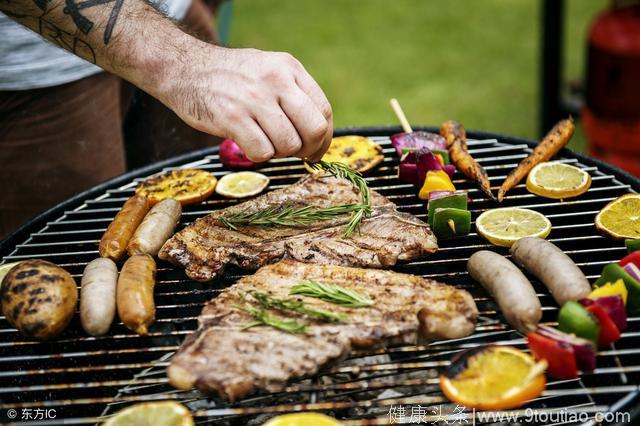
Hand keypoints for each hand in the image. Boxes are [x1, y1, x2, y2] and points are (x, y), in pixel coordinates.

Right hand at [158, 44, 332, 161]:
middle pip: (314, 129)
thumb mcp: (268, 70)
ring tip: (265, 141)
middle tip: (298, 154)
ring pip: (289, 145)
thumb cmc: (230, 76)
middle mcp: (276, 80)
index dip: (325, 137)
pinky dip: (258, 155)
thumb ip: (294, 94)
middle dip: (309, 150)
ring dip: (279, 153)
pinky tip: (248, 142)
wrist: (185, 69)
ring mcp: (254, 99)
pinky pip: (262, 152)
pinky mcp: (233, 118)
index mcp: (289, 68)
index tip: (317, 149)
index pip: (324, 110)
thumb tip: (319, 132)